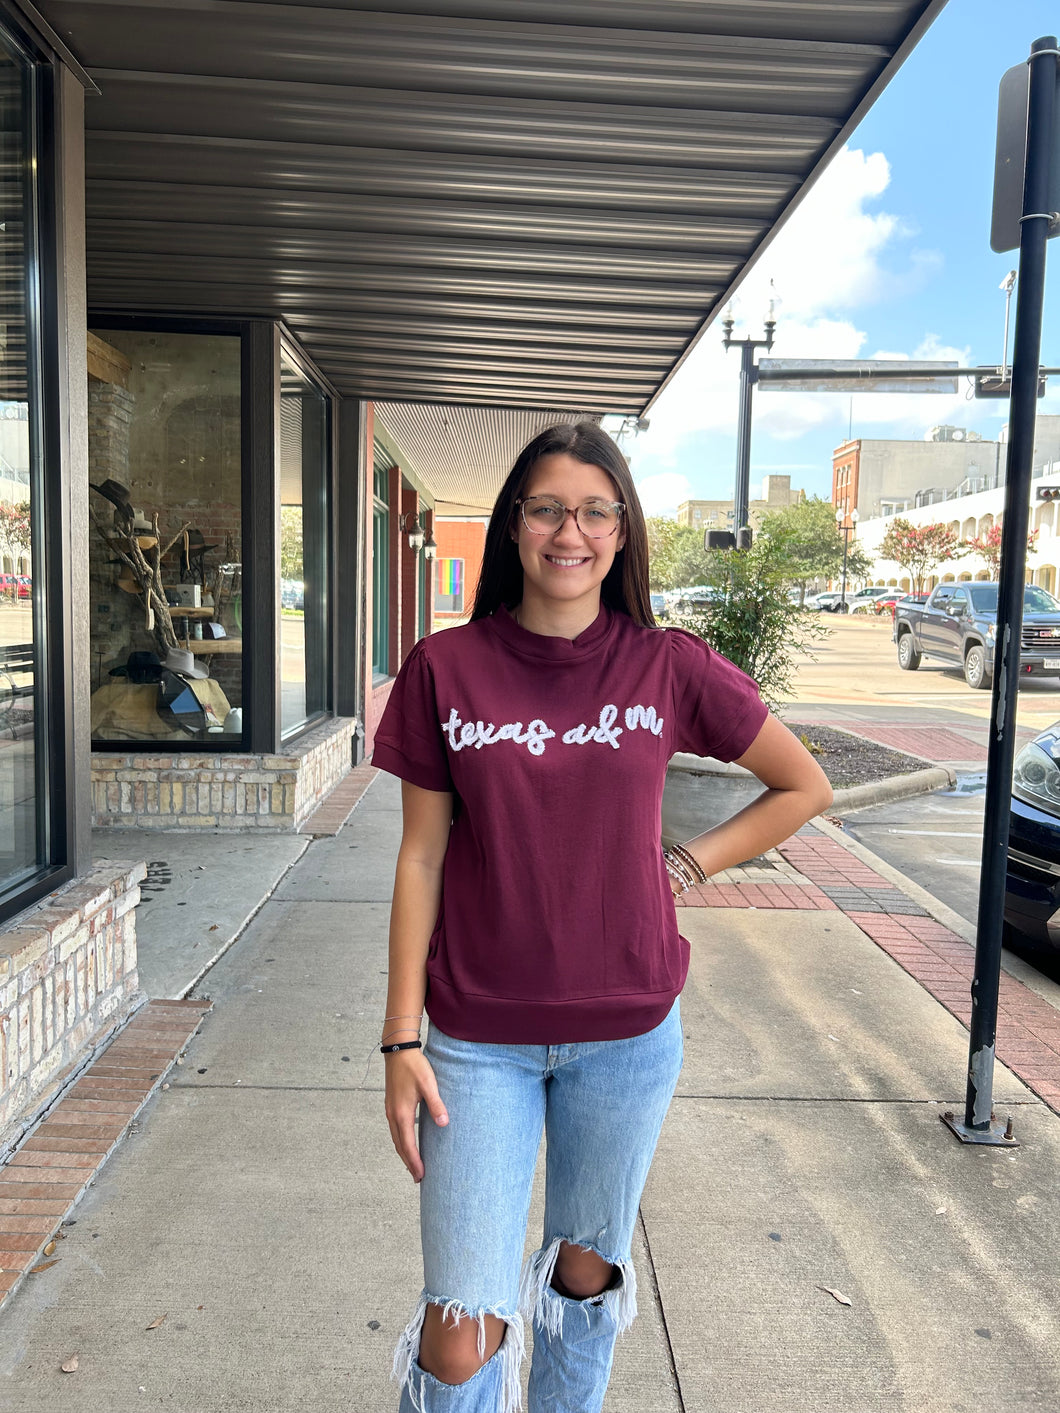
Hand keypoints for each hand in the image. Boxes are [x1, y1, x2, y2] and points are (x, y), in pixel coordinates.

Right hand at [384, 1049, 447, 1182]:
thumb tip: (444, 1124)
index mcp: (402, 1113)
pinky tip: (408, 1141)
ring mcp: (390, 1110)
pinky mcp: (391, 1105)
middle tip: (417, 1178)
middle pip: (399, 1145)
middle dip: (408, 1162)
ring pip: (396, 1138)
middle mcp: (393, 1115)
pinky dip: (401, 1141)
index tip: (420, 1176)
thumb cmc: (414, 1066)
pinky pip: (395, 1130)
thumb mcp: (428, 1084)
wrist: (398, 1050)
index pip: (408, 1145)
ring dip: (404, 1153)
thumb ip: (436, 1104)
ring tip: (412, 1165)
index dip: (414, 1161)